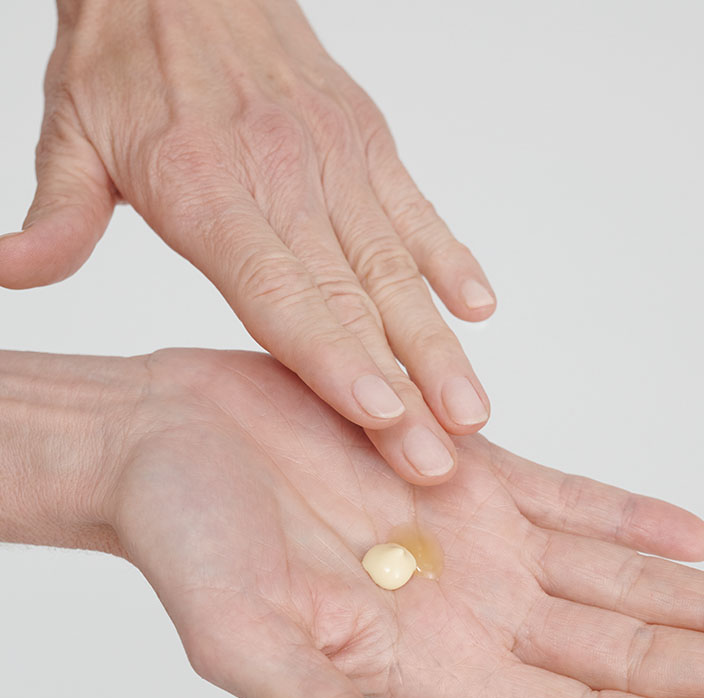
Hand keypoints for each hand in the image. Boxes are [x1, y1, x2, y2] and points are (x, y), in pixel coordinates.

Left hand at [0, 0, 493, 483]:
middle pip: (353, 302)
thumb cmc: (131, 58)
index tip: (380, 415)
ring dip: (439, 346)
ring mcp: (338, 164)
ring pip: (398, 271)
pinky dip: (451, 261)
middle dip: (402, 388)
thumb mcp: (72, 134)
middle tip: (436, 457)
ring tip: (472, 412)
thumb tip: (11, 273)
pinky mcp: (370, 145)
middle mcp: (286, 181)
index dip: (333, 358)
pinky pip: (418, 213)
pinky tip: (479, 310)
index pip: (282, 294)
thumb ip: (56, 216)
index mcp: (209, 191)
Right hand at [104, 349, 703, 697]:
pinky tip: (694, 538)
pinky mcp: (466, 472)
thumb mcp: (245, 643)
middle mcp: (469, 610)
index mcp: (428, 667)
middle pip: (625, 659)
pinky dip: (633, 521)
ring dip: (701, 602)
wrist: (165, 443)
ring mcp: (476, 539)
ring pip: (616, 586)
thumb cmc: (183, 541)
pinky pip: (572, 503)